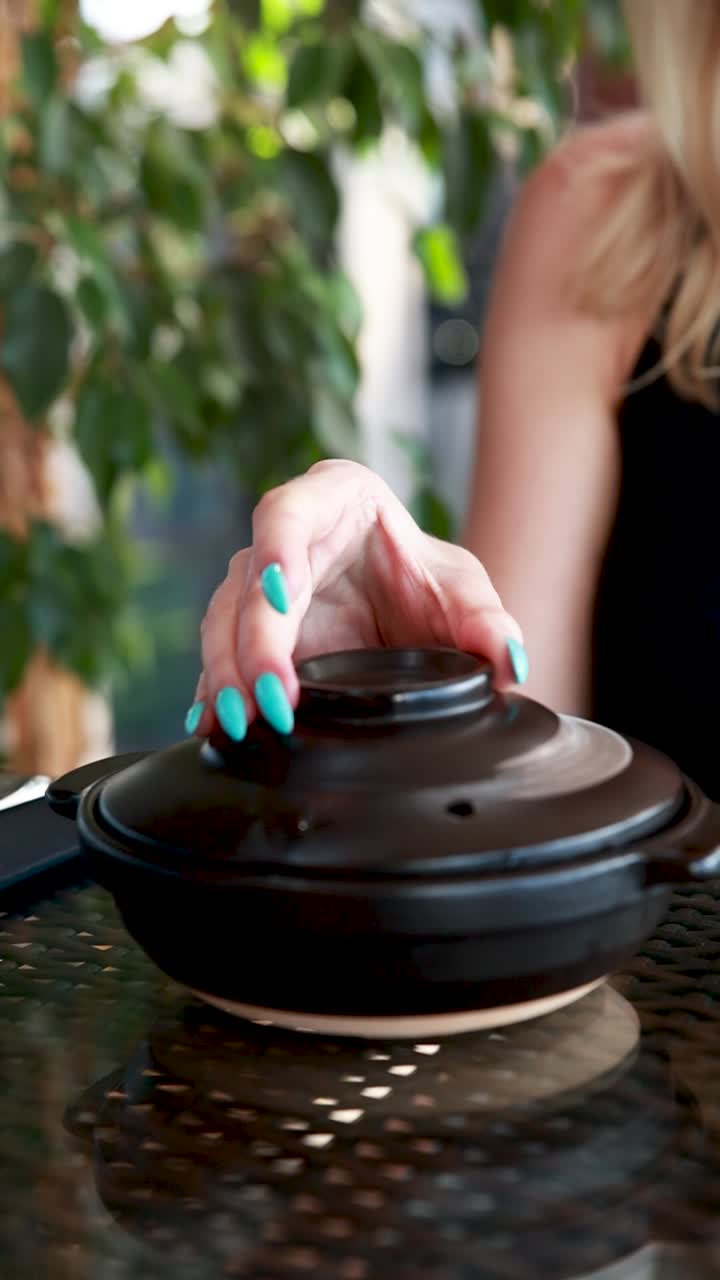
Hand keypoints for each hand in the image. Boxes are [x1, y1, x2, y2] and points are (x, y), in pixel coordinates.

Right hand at [186, 460, 528, 739]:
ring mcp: (255, 589)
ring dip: (227, 675)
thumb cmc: (424, 578)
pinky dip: (218, 694)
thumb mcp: (462, 592)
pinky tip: (215, 730)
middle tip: (270, 698)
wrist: (408, 609)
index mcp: (331, 498)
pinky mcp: (246, 637)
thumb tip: (508, 662)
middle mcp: (281, 539)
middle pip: (247, 582)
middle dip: (252, 642)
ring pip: (222, 624)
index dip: (278, 550)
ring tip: (238, 724)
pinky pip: (220, 662)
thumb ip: (486, 622)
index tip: (282, 594)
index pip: (288, 512)